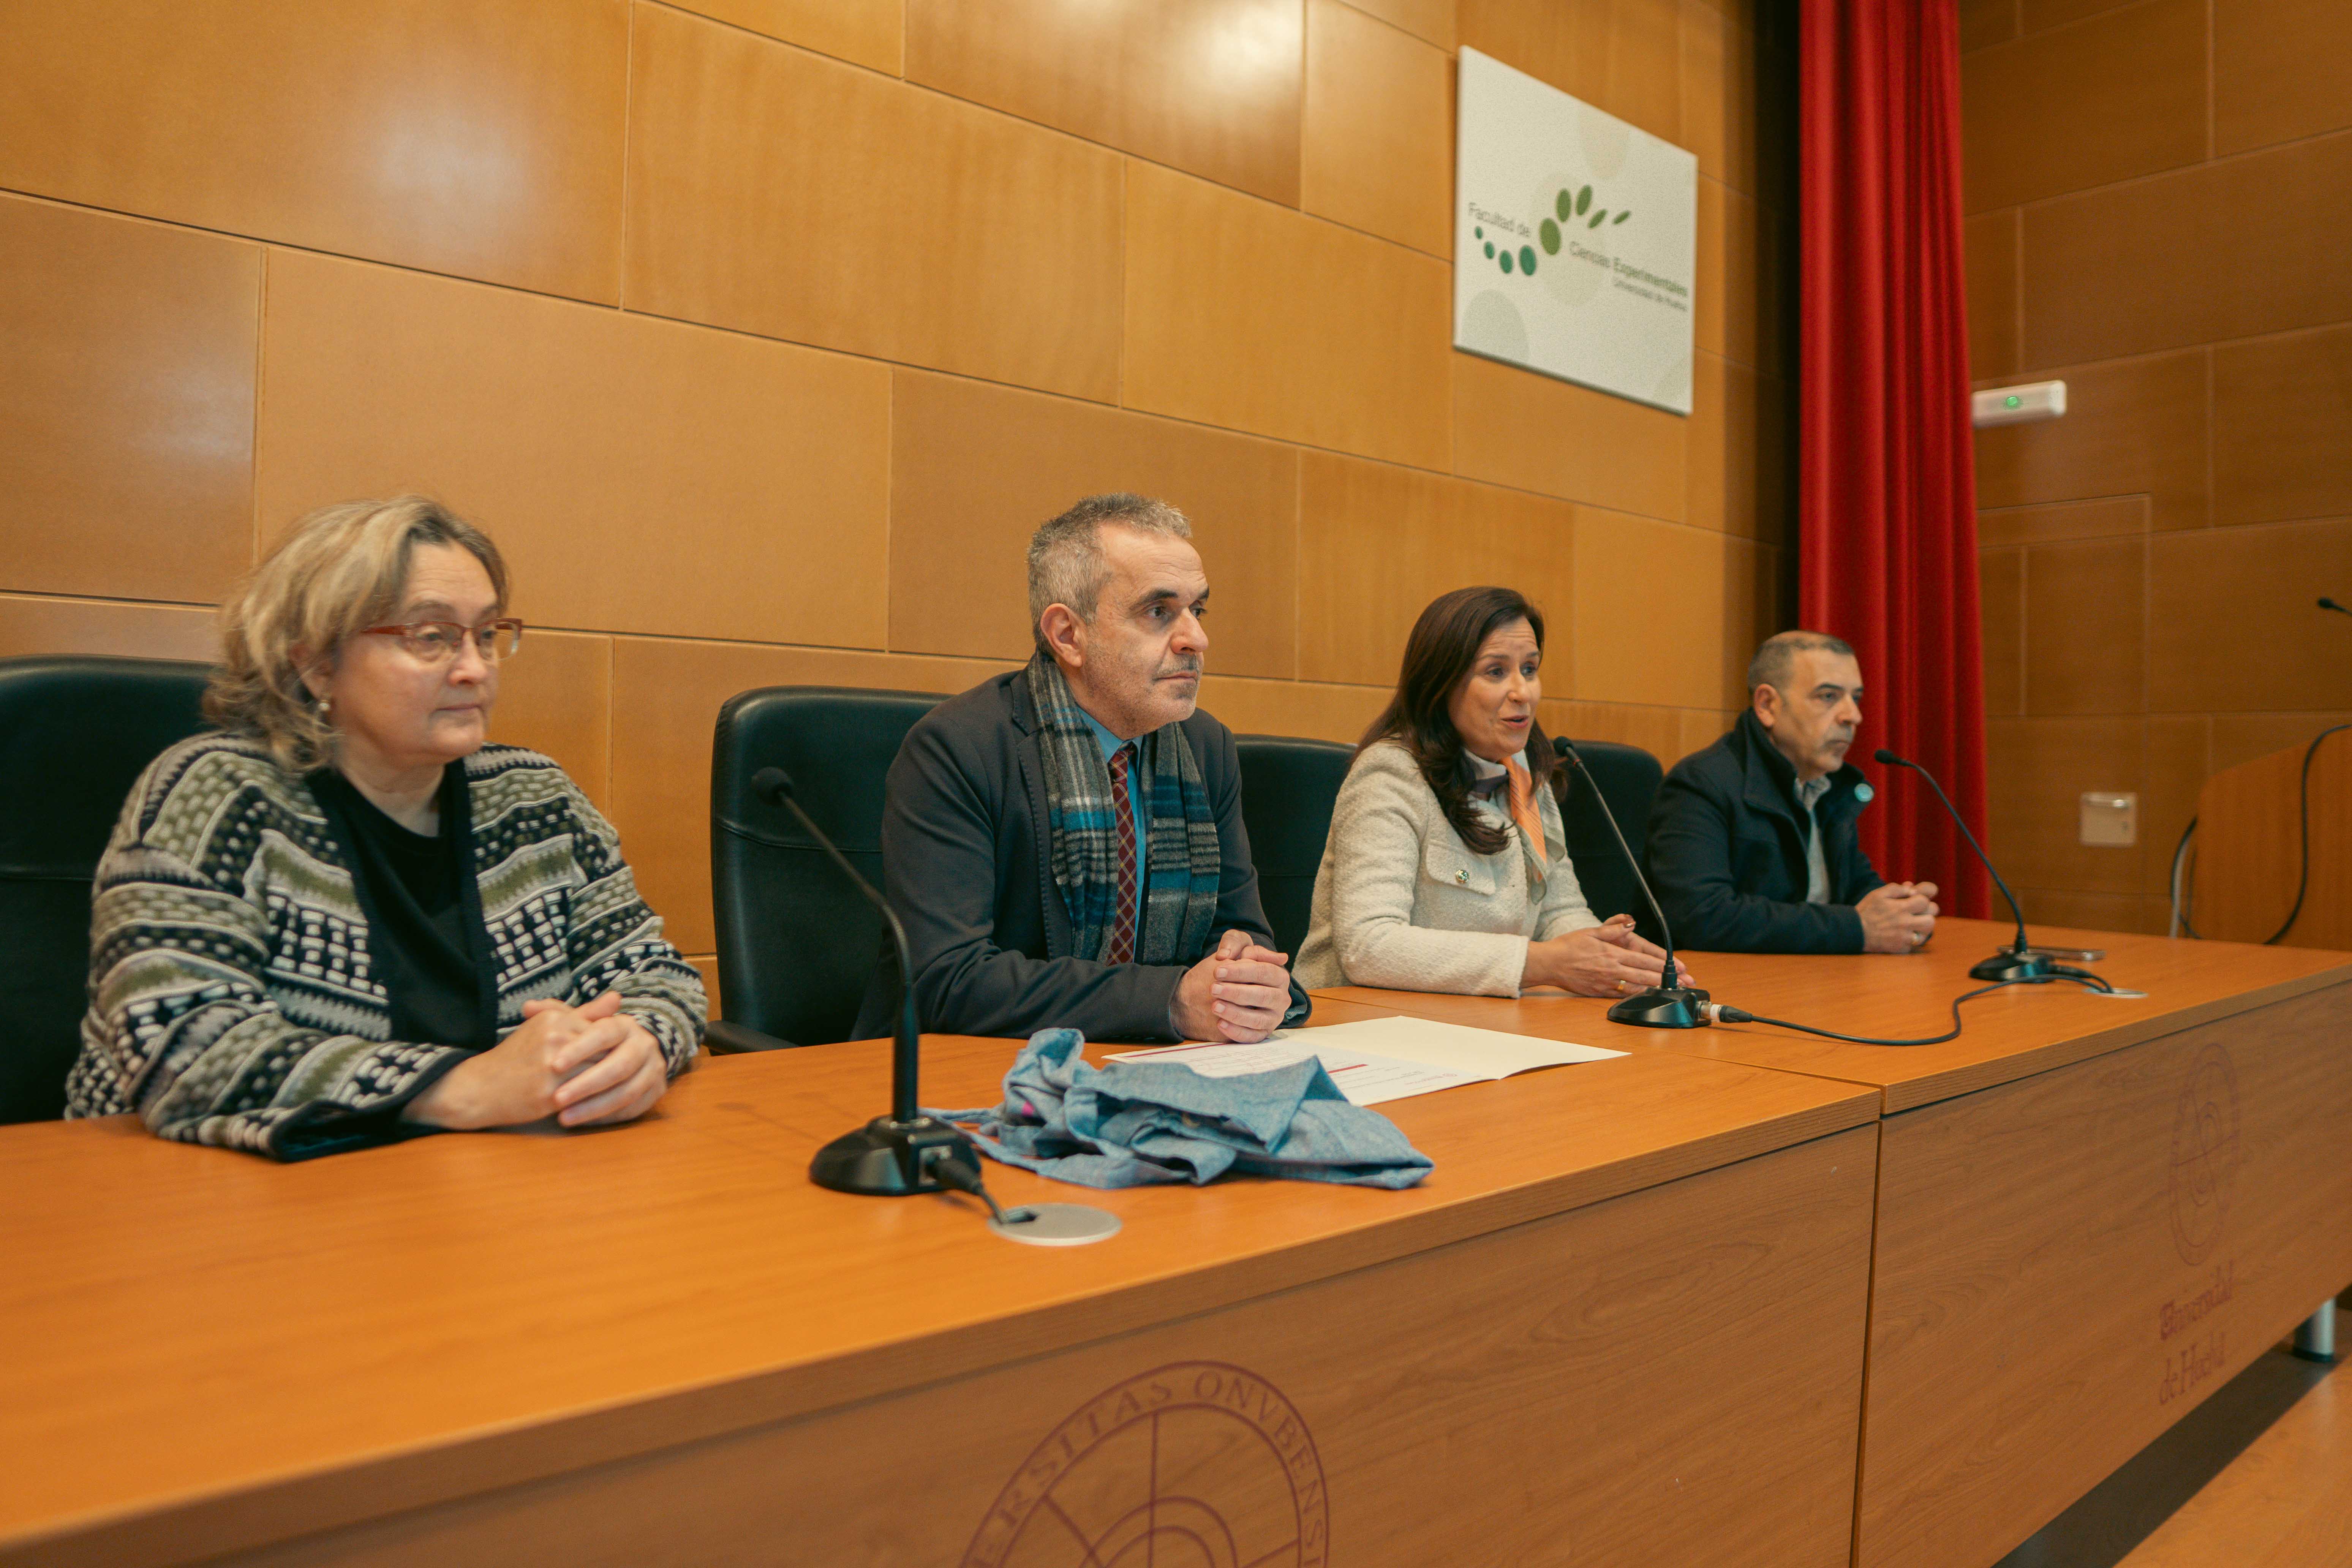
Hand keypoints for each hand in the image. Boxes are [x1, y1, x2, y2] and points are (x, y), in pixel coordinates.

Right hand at [404, 990, 670, 1130]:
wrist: (481, 1087)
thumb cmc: (518, 1056)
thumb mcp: (547, 1027)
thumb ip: (586, 1013)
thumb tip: (618, 998)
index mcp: (556, 1018)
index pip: (604, 1030)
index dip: (615, 1046)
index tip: (622, 1056)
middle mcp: (555, 1038)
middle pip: (605, 1052)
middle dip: (617, 1065)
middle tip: (629, 1074)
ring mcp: (552, 1068)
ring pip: (599, 1075)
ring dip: (610, 1084)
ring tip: (617, 1089)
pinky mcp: (549, 1094)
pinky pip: (586, 1099)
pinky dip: (596, 1102)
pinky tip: (601, 1104)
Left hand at [1171, 928, 1292, 1042]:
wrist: (1222, 990)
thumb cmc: (1232, 966)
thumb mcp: (1235, 947)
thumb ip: (1234, 942)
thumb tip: (1230, 954)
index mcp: (1279, 975)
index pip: (1264, 972)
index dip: (1241, 971)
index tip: (1217, 971)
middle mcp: (1280, 998)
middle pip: (1263, 996)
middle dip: (1236, 992)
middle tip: (1213, 989)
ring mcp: (1273, 1018)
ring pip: (1258, 1019)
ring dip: (1235, 1013)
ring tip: (1215, 1006)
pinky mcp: (1262, 1033)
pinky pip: (1252, 1037)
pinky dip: (1236, 1031)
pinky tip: (1220, 1024)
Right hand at [1523, 914, 1690, 996]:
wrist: (1550, 963)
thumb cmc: (1568, 946)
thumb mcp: (1590, 932)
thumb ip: (1612, 928)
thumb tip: (1630, 923)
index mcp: (1612, 954)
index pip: (1643, 959)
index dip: (1663, 964)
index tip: (1678, 968)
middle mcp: (1612, 970)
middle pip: (1645, 976)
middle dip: (1666, 980)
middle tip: (1683, 983)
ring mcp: (1606, 983)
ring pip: (1636, 988)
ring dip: (1655, 990)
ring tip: (1671, 992)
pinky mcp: (1599, 992)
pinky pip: (1622, 995)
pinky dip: (1637, 996)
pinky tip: (1646, 997)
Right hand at [1858, 881, 1940, 953]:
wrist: (1854, 931)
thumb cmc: (1867, 910)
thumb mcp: (1878, 894)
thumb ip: (1897, 889)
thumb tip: (1913, 890)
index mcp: (1900, 908)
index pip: (1924, 902)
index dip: (1921, 900)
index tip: (1913, 902)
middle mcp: (1904, 923)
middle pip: (1930, 920)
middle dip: (1926, 915)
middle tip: (1918, 914)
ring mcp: (1903, 937)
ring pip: (1926, 933)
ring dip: (1922, 928)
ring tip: (1914, 925)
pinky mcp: (1900, 948)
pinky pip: (1914, 945)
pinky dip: (1911, 940)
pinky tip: (1903, 935)